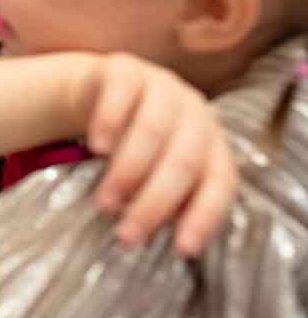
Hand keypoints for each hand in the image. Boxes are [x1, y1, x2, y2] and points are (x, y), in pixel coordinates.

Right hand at [80, 53, 237, 256]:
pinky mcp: (125, 69)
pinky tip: (96, 148)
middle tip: (127, 236)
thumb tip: (166, 247)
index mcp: (212, 144)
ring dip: (128, 171)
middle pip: (184, 160)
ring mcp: (162, 86)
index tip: (182, 249)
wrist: (97, 95)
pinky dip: (109, 123)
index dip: (205, 216)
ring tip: (104, 203)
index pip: (221, 182)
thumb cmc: (132, 149)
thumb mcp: (155, 176)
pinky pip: (121, 95)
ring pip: (153, 129)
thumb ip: (165, 202)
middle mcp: (195, 112)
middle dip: (154, 203)